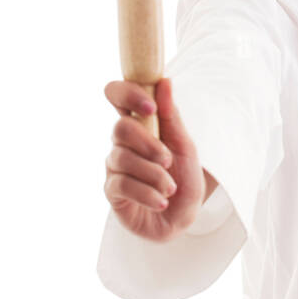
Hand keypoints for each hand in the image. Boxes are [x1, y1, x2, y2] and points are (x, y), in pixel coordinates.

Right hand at [103, 77, 206, 242]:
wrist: (183, 217)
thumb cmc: (183, 178)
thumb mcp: (185, 146)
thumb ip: (172, 116)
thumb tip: (164, 81)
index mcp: (139, 124)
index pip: (117, 94)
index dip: (128, 94)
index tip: (150, 107)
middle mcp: (122, 142)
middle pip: (120, 128)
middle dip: (148, 144)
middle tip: (167, 161)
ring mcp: (114, 166)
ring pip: (123, 159)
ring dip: (154, 175)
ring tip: (170, 188)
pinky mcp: (112, 191)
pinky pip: (122, 185)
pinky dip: (147, 193)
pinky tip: (161, 201)